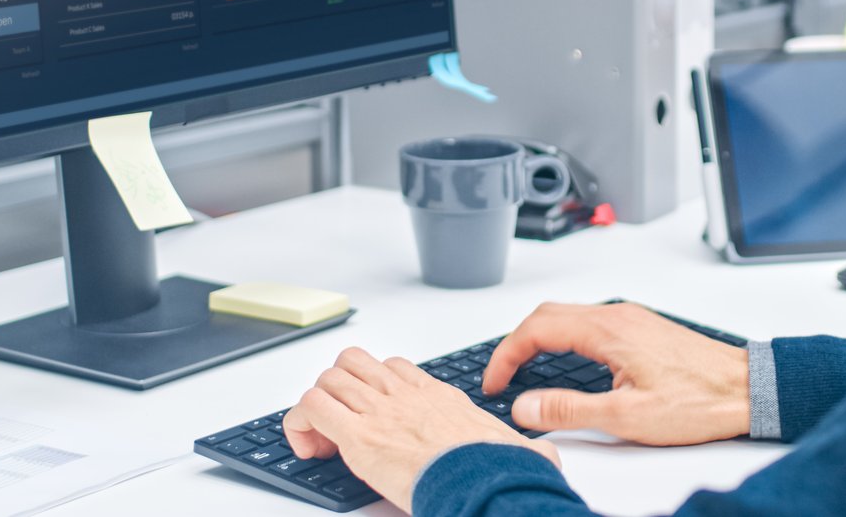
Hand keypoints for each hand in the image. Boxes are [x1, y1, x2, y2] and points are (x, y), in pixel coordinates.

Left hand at [284, 347, 558, 511]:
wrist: (485, 483)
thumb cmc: (495, 472)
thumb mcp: (515, 450)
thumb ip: (528, 447)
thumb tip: (547, 455)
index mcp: (437, 398)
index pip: (393, 369)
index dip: (373, 386)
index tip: (373, 415)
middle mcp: (405, 396)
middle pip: (354, 362)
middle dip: (338, 388)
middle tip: (340, 423)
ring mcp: (380, 411)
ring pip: (328, 378)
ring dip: (317, 405)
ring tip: (322, 439)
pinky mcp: (359, 436)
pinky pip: (311, 407)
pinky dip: (299, 424)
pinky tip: (310, 449)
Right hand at [481, 301, 750, 445]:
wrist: (747, 389)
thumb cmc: (698, 401)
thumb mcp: (627, 417)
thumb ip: (570, 410)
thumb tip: (525, 406)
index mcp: (608, 330)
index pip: (536, 329)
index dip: (506, 355)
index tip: (494, 382)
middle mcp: (618, 316)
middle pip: (548, 314)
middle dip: (516, 343)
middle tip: (501, 376)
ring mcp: (631, 319)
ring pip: (569, 316)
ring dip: (540, 338)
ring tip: (526, 370)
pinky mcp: (642, 328)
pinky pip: (589, 323)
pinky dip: (564, 338)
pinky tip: (566, 363)